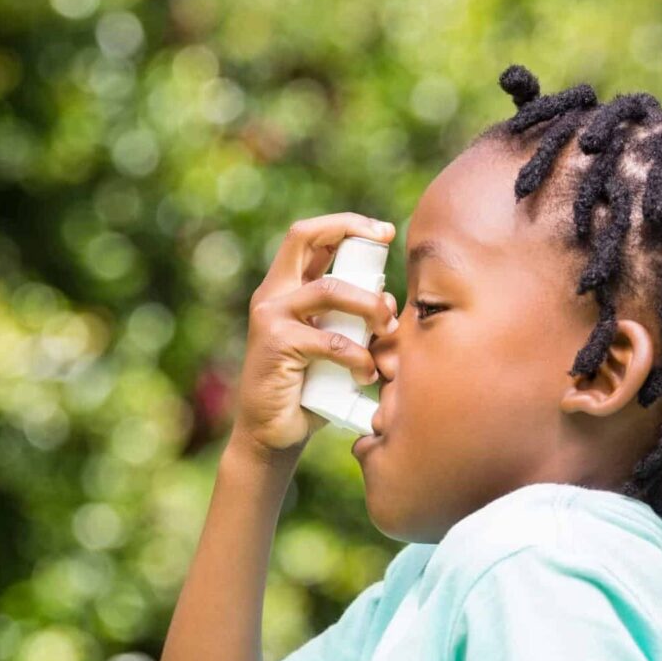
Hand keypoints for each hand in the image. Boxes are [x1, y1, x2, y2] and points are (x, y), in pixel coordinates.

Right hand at [229, 212, 398, 461]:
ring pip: (330, 289)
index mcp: (286, 290)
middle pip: (305, 237)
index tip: (384, 231)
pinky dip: (358, 356)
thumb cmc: (309, 392)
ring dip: (369, 305)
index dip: (346, 224)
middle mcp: (273, 295)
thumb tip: (390, 301)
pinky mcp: (276, 345)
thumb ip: (354, 322)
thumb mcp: (335, 348)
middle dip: (350, 232)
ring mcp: (271, 317)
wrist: (274, 435)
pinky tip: (367, 374)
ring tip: (388, 328)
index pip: (310, 238)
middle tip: (386, 244)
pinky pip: (330, 340)